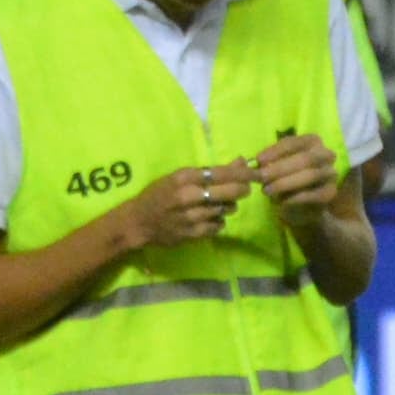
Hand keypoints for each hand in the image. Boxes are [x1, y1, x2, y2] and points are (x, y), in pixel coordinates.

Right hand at [118, 163, 255, 255]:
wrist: (138, 221)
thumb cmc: (159, 194)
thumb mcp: (180, 177)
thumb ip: (210, 171)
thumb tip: (241, 161)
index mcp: (185, 177)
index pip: (222, 173)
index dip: (243, 173)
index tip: (256, 173)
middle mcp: (189, 196)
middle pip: (230, 192)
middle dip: (242, 190)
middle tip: (244, 189)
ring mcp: (192, 216)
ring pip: (226, 209)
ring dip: (228, 206)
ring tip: (218, 203)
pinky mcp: (193, 234)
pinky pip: (218, 226)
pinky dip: (218, 221)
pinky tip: (209, 218)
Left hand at [247, 131, 341, 228]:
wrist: (303, 205)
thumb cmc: (287, 179)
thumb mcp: (276, 167)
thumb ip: (268, 163)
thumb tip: (252, 163)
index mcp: (312, 141)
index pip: (293, 143)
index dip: (275, 151)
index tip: (258, 160)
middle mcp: (326, 154)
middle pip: (305, 159)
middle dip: (280, 168)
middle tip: (261, 177)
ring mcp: (331, 173)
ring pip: (310, 175)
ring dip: (285, 183)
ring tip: (267, 191)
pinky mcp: (330, 192)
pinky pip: (313, 194)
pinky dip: (295, 197)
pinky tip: (281, 201)